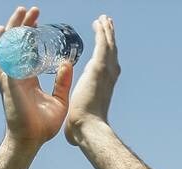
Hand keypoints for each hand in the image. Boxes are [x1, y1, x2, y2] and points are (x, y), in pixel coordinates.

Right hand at [0, 6, 72, 147]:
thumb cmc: (43, 126)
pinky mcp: (7, 82)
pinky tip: (3, 32)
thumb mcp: (59, 100)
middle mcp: (17, 75)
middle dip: (22, 25)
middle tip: (32, 10)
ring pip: (6, 47)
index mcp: (27, 79)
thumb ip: (62, 82)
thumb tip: (67, 63)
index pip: (27, 50)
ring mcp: (10, 78)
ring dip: (11, 29)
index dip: (31, 34)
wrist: (32, 140)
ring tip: (20, 13)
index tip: (38, 20)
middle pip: (16, 44)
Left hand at [64, 15, 118, 145]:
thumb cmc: (83, 128)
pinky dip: (102, 32)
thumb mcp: (79, 117)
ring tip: (104, 19)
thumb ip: (75, 120)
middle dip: (109, 36)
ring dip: (107, 30)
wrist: (88, 127)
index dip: (105, 52)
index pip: (106, 64)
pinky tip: (99, 22)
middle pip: (111, 50)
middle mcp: (109, 76)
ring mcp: (106, 71)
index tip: (103, 44)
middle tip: (107, 23)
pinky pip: (102, 44)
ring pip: (108, 44)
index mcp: (104, 85)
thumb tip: (70, 136)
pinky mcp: (99, 68)